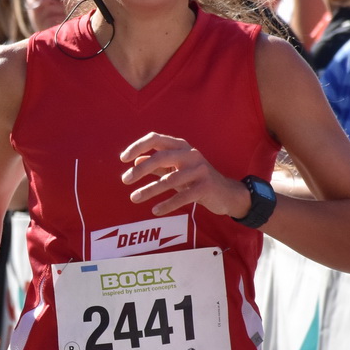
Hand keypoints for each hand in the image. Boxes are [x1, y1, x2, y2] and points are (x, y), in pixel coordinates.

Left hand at [119, 132, 244, 217]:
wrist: (225, 193)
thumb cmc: (196, 179)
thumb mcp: (176, 170)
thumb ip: (157, 165)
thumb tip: (135, 161)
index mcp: (181, 146)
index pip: (155, 139)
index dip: (137, 146)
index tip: (123, 159)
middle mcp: (190, 153)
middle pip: (161, 157)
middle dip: (140, 169)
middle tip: (125, 180)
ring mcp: (199, 169)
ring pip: (170, 179)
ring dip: (149, 189)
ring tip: (134, 198)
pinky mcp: (205, 186)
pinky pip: (182, 196)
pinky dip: (167, 204)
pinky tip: (155, 211)